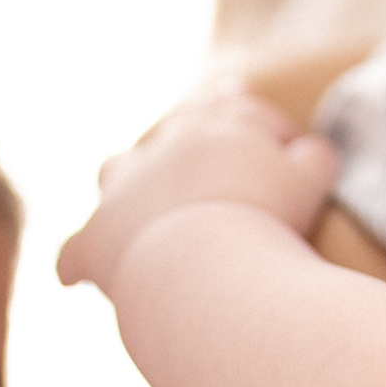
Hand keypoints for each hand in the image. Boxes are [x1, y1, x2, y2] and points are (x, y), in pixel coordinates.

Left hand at [57, 92, 339, 299]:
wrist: (207, 262)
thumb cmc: (267, 221)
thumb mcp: (309, 180)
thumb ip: (313, 157)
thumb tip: (309, 151)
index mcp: (214, 128)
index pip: (235, 109)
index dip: (258, 123)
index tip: (278, 140)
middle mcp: (161, 150)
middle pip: (173, 131)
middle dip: (190, 133)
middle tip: (200, 144)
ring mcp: (121, 192)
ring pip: (116, 171)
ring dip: (126, 179)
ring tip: (133, 196)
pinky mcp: (94, 241)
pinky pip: (77, 252)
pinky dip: (77, 262)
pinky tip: (72, 277)